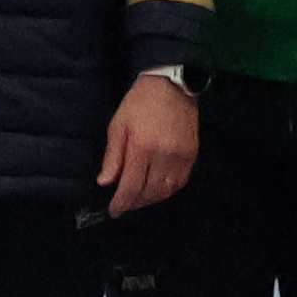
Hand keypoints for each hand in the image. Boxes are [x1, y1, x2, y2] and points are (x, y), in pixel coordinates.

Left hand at [98, 74, 200, 212]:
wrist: (171, 86)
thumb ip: (112, 156)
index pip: (130, 185)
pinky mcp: (191, 154)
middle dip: (135, 202)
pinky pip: (180, 182)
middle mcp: (163, 156)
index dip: (121, 202)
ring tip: (140, 197)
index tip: (114, 211)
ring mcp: (180, 156)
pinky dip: (167, 190)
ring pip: (166, 190)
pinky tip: (158, 188)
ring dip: (151, 198)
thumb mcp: (118, 126)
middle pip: (149, 192)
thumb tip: (105, 182)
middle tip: (125, 204)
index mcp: (141, 147)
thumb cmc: (139, 103)